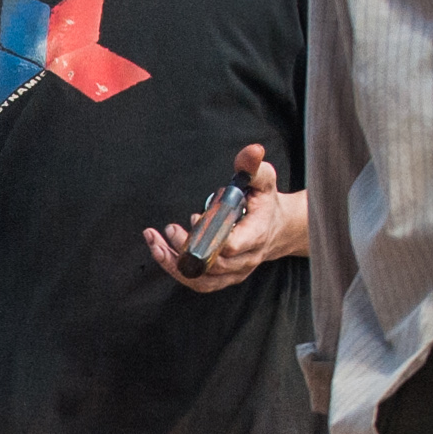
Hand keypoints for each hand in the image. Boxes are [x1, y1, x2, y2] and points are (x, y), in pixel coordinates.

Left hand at [142, 143, 301, 292]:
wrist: (277, 229)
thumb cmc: (266, 203)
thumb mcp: (263, 180)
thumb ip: (253, 167)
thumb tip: (253, 151)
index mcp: (256, 234)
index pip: (232, 245)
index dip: (209, 236)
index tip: (194, 218)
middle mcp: (246, 258)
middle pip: (212, 263)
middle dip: (185, 247)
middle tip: (170, 228)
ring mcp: (235, 272)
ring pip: (202, 277)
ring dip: (173, 262)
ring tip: (155, 242)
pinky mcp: (224, 278)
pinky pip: (199, 282)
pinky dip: (176, 270)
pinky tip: (161, 252)